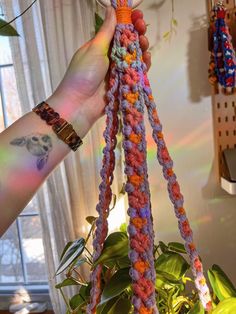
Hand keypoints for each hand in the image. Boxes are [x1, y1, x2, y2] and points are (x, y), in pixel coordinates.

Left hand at [47, 7, 150, 137]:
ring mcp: (118, 71)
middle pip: (128, 42)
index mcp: (101, 47)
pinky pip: (137, 73)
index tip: (137, 15)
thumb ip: (106, 30)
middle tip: (142, 27)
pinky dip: (143, 65)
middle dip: (137, 33)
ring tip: (144, 43)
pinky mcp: (125, 84)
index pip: (118, 30)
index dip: (128, 22)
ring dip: (142, 48)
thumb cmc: (83, 74)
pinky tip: (147, 58)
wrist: (80, 105)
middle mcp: (110, 58)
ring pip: (135, 57)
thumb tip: (112, 8)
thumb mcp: (94, 49)